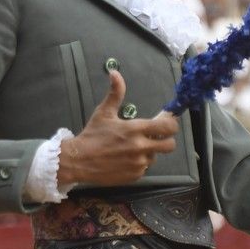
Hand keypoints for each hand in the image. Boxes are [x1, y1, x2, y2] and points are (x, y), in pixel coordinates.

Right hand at [57, 70, 178, 186]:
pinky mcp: (134, 176)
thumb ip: (115, 93)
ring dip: (148, 152)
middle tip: (155, 137)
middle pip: (169, 146)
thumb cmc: (92, 135)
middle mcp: (140, 147)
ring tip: (131, 148)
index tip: (166, 124)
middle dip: (166, 140)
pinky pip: (144, 169)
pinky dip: (138, 164)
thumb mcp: (104, 112)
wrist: (78, 161)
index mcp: (135, 129)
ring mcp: (138, 163)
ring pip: (154, 157)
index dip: (171, 125)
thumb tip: (115, 72)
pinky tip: (125, 159)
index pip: (168, 127)